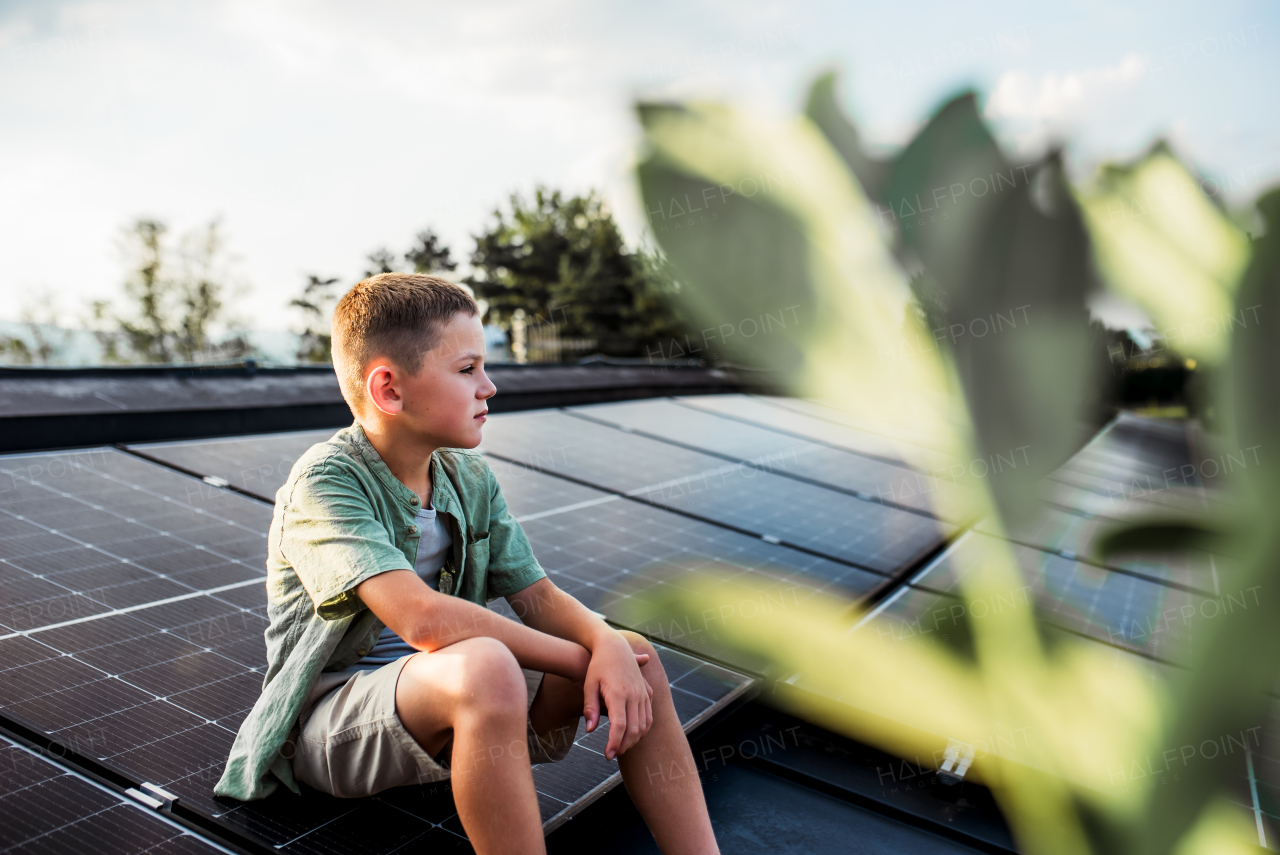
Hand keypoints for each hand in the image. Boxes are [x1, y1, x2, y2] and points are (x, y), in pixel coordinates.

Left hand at [582, 634, 653, 760]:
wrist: (614, 646)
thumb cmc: (598, 666)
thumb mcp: (589, 685)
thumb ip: (590, 708)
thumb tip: (590, 730)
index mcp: (618, 693)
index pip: (619, 726)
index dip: (614, 743)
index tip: (607, 755)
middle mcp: (634, 695)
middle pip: (634, 729)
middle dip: (623, 745)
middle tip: (612, 753)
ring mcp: (643, 693)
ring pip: (644, 725)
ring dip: (634, 739)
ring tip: (621, 746)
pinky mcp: (647, 692)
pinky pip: (649, 716)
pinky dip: (643, 729)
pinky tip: (633, 734)